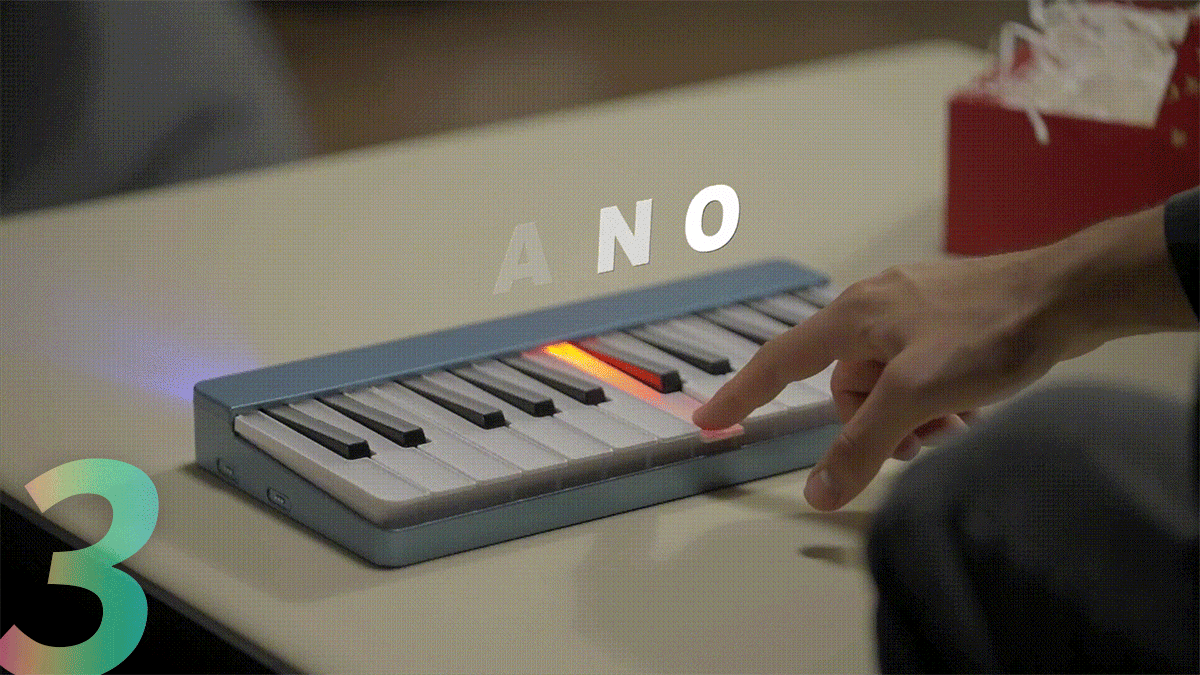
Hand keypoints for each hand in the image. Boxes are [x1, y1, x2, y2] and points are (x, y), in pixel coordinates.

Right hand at [693, 204, 1195, 510]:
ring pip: (886, 384)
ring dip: (912, 416)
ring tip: (954, 423)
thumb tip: (817, 493)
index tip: (709, 420)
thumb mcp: (916, 395)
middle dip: (876, 423)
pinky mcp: (946, 319)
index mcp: (853, 316)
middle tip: (920, 438)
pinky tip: (968, 407)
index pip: (779, 362)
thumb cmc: (988, 332)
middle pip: (846, 388)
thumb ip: (862, 445)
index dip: (741, 394)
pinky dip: (932, 398)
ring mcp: (912, 310)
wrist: (1067, 295)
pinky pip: (916, 371)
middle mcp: (874, 307)